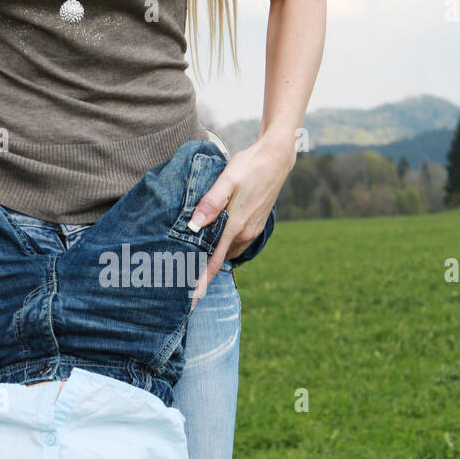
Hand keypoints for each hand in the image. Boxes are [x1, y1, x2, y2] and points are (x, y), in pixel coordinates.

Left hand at [190, 136, 293, 302]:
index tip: (192, 299)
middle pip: (219, 258)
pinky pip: (236, 243)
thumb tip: (194, 224)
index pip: (214, 261)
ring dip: (214, 255)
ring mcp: (251, 230)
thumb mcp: (227, 180)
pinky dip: (224, 245)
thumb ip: (210, 202)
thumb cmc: (249, 166)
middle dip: (203, 268)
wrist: (276, 159)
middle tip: (183, 274)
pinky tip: (214, 237)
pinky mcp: (255, 224)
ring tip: (195, 257)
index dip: (201, 281)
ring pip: (228, 251)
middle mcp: (244, 233)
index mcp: (235, 226)